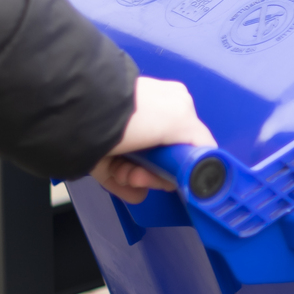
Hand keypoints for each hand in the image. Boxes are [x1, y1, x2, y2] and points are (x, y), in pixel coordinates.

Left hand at [90, 77, 215, 203]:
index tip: (173, 173)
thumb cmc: (135, 113)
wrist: (84, 115)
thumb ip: (202, 143)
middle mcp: (149, 119)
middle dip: (156, 174)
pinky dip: (122, 185)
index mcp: (172, 105)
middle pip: (163, 159)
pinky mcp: (102, 150)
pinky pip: (117, 174)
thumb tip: (209, 160)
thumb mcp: (182, 121)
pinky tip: (125, 188)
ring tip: (127, 176)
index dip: (181, 163)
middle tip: (144, 176)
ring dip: (137, 180)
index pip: (186, 142)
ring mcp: (125, 135)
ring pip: (141, 169)